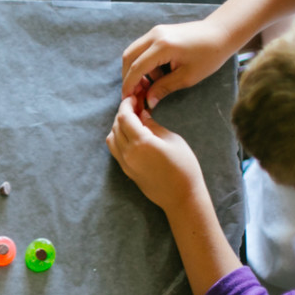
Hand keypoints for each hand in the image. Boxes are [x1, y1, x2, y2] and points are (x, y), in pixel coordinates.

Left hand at [106, 97, 206, 213]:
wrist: (181, 196)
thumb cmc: (183, 166)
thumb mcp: (171, 139)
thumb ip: (152, 126)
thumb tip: (141, 114)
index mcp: (141, 143)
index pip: (124, 118)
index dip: (126, 105)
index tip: (133, 97)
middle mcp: (128, 154)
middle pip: (116, 127)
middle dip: (122, 114)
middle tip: (134, 105)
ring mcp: (124, 164)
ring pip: (111, 139)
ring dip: (118, 126)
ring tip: (132, 119)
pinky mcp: (126, 171)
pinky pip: (115, 150)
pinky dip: (118, 138)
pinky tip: (131, 134)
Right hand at [121, 19, 234, 108]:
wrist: (222, 32)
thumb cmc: (210, 54)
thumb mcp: (188, 77)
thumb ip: (164, 88)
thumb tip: (149, 101)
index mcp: (162, 47)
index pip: (136, 68)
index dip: (129, 85)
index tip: (126, 99)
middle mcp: (155, 35)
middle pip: (128, 57)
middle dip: (128, 77)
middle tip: (134, 92)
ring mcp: (156, 31)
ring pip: (133, 51)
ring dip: (136, 69)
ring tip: (150, 84)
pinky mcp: (159, 32)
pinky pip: (142, 48)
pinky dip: (143, 61)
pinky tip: (157, 73)